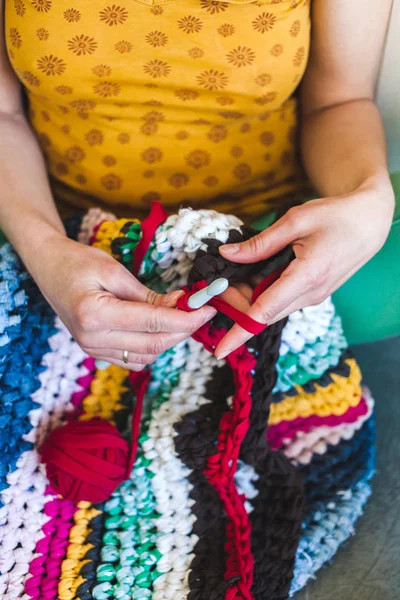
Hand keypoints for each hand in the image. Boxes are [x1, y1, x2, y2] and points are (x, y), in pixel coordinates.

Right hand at [32, 235, 215, 369]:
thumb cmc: (79, 262)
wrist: (48, 269)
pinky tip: (163, 327)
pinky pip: (134, 359)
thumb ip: (148, 295)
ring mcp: (92, 350)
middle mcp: (91, 339)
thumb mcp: (115, 272)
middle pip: (153, 345)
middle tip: (203, 312)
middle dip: (184, 330)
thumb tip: (182, 306)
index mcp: (94, 315)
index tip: (208, 309)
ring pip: (147, 356)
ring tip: (184, 316)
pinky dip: (154, 346)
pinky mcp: (96, 352)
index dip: (186, 319)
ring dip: (171, 339)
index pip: (152, 323)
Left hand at [215, 180, 393, 358]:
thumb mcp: (295, 221)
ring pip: (271, 308)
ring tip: (232, 276)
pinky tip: (252, 275)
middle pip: (262, 313)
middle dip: (234, 305)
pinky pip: (281, 301)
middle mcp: (310, 294)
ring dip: (247, 298)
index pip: (265, 313)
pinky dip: (262, 292)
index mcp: (306, 276)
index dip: (239, 333)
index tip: (220, 350)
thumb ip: (259, 243)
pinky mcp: (313, 295)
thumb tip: (227, 255)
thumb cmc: (335, 216)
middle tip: (215, 286)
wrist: (369, 223)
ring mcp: (313, 297)